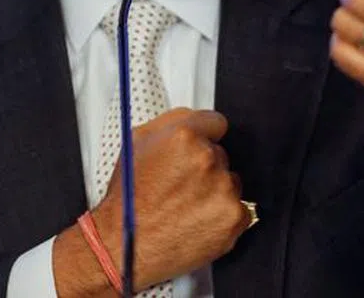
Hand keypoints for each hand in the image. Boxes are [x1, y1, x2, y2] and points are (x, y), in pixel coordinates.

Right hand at [92, 108, 249, 290]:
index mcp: (184, 137)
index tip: (201, 146)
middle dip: (205, 167)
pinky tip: (198, 221)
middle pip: (221, 154)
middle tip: (180, 185)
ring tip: (186, 206)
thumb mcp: (136, 144)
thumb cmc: (128, 200)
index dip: (205, 136)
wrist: (124, 247)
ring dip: (215, 191)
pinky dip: (222, 216)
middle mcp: (207, 160)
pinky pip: (239, 209)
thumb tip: (194, 117)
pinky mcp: (233, 218)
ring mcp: (223, 189)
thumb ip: (171, 122)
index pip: (216, 122)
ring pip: (230, 182)